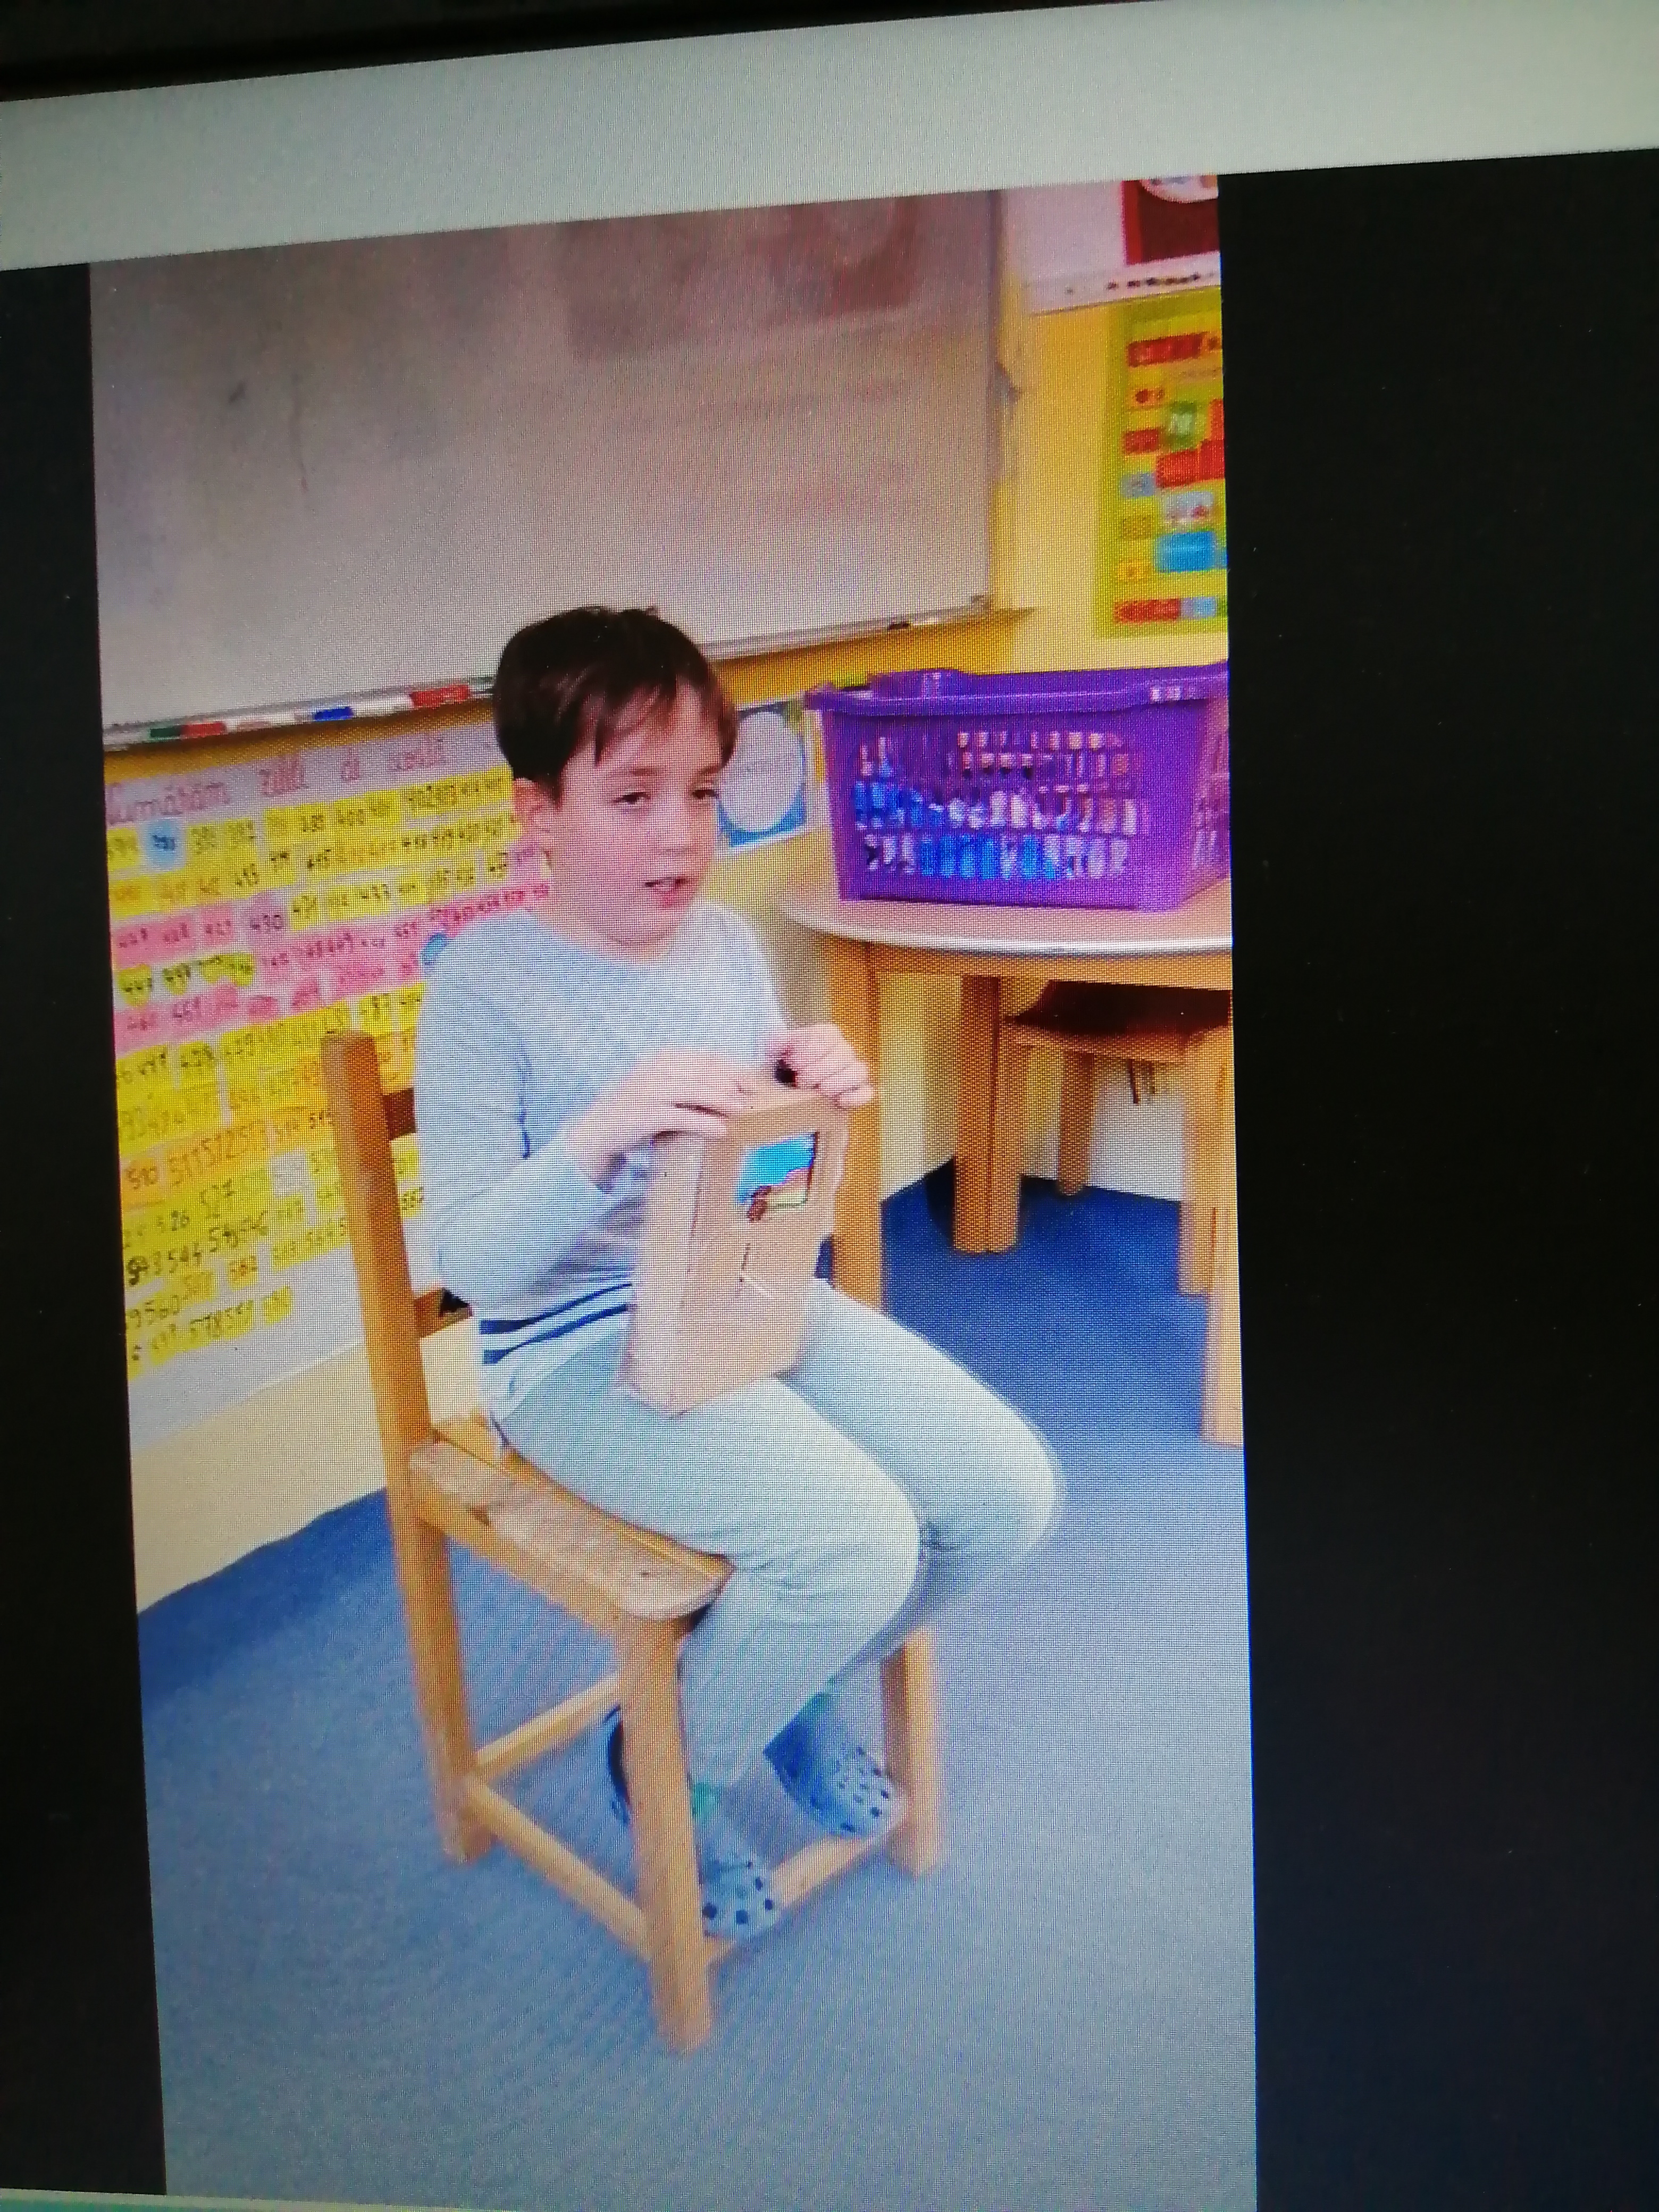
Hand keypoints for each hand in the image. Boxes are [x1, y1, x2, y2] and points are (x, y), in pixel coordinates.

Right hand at [565, 1049, 764, 1183]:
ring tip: (742, 1110)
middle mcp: (654, 1070)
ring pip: (694, 1090)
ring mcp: (648, 1091)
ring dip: (722, 1099)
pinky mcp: (644, 1115)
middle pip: (703, 1071)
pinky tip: (721, 1130)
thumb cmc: (632, 1113)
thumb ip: (685, 1084)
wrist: (595, 1134)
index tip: (752, 1080)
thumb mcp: (658, 1090)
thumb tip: (726, 1089)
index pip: (704, 1057)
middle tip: (755, 1097)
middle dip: (732, 1083)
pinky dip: (703, 1122)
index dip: (731, 1067)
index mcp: (659, 1060)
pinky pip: (680, 1116)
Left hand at [766, 1024, 874, 1109]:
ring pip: (858, 1071)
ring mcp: (854, 1070)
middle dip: (819, 1070)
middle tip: (801, 1081)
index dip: (808, 1051)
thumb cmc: (788, 1067)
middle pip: (842, 1054)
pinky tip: (839, 1101)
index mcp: (827, 1035)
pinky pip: (866, 1092)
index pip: (825, 1035)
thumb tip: (771, 1046)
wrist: (794, 1091)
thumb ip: (776, 1044)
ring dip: (837, 1082)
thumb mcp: (778, 1053)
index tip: (792, 1064)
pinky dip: (855, 1097)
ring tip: (820, 1090)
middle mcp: (844, 1049)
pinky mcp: (860, 1091)